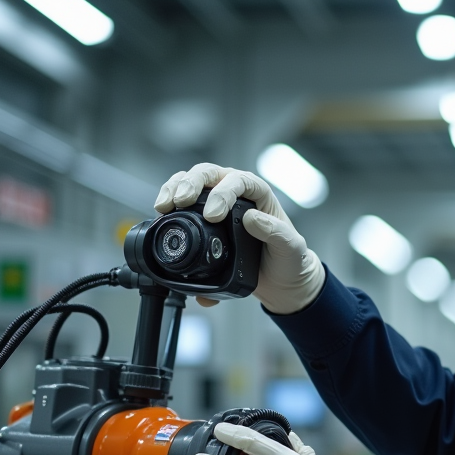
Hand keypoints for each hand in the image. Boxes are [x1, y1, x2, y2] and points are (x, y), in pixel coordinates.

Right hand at [154, 163, 325, 314]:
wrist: (280, 280)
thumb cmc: (289, 260)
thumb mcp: (291, 248)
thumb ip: (276, 233)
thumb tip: (251, 218)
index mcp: (259, 194)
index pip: (238, 180)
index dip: (223, 192)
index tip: (213, 215)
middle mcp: (236, 192)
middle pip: (208, 174)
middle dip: (190, 183)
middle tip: (179, 201)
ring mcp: (217, 202)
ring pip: (191, 182)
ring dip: (174, 189)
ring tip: (165, 205)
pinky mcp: (202, 217)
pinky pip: (183, 203)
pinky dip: (170, 205)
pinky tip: (162, 214)